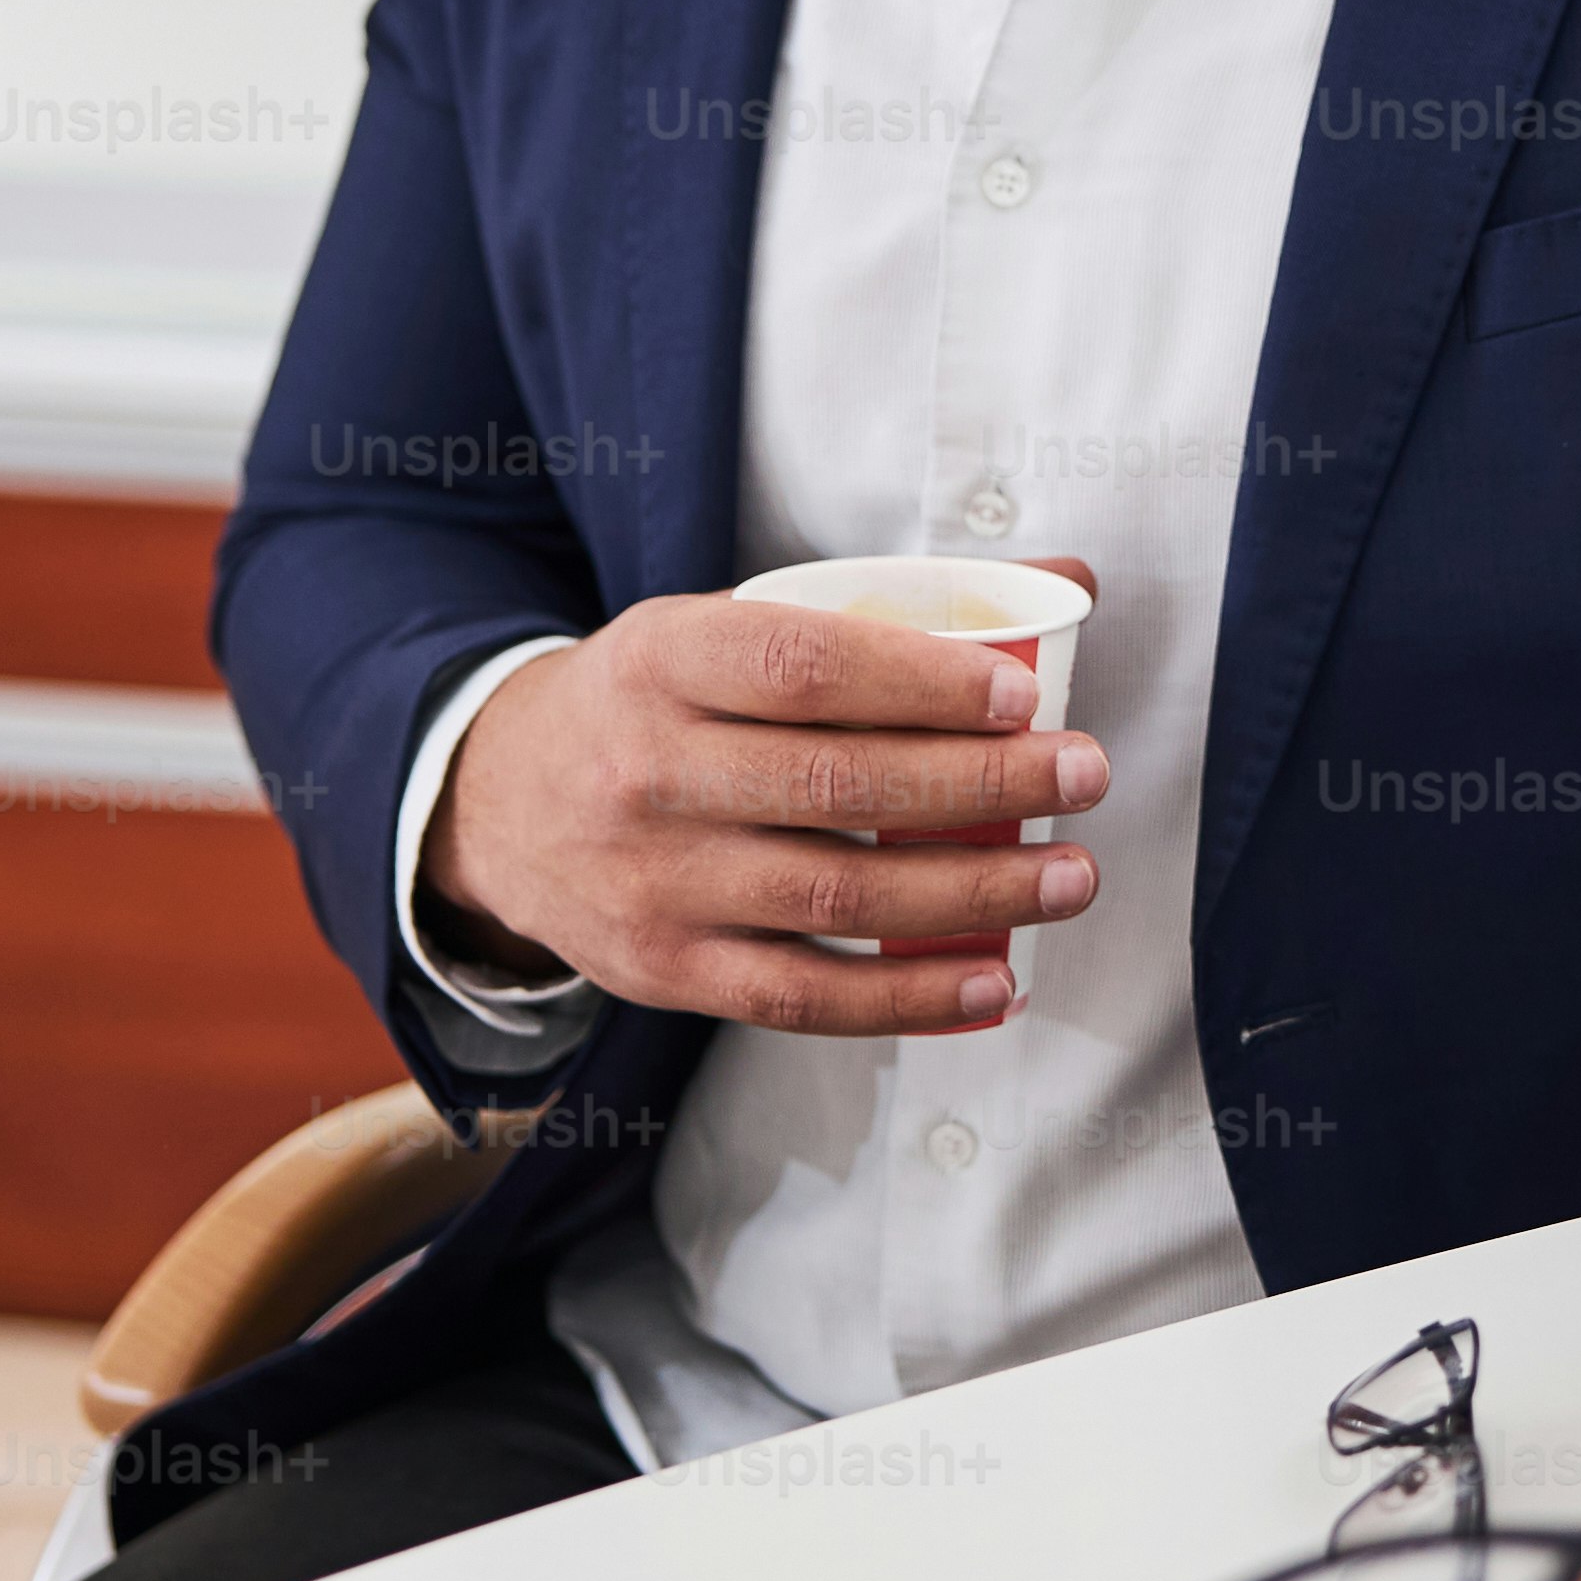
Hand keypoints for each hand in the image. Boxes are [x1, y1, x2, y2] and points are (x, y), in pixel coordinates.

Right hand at [416, 561, 1108, 1034]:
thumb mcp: (723, 627)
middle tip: (1083, 775)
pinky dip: (905, 998)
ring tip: (1070, 875)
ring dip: (970, 893)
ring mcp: (652, 880)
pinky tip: (992, 981)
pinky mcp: (663, 970)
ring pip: (831, 896)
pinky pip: (799, 996)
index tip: (1023, 697)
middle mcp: (647, 770)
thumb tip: (1066, 582)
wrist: (497, 802)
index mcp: (663, 658)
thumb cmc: (655, 703)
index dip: (920, 681)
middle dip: (978, 784)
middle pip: (833, 784)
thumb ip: (885, 610)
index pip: (803, 666)